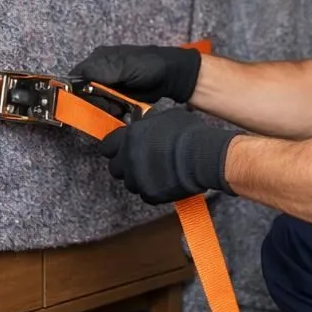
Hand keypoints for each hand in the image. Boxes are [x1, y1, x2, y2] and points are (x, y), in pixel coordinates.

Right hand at [69, 44, 201, 104]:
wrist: (171, 76)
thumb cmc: (149, 66)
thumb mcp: (126, 66)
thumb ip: (104, 71)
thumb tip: (79, 75)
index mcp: (99, 58)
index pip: (77, 76)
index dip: (77, 90)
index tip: (86, 102)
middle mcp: (100, 70)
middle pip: (85, 91)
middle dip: (96, 101)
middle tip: (111, 105)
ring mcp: (110, 84)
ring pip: (96, 101)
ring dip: (106, 107)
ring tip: (119, 108)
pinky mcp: (118, 95)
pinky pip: (108, 105)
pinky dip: (113, 110)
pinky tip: (122, 110)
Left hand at [96, 107, 236, 204]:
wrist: (204, 156)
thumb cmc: (189, 133)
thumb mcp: (166, 117)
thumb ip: (149, 122)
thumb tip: (145, 121)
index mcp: (131, 137)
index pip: (106, 146)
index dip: (114, 148)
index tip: (121, 149)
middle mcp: (130, 158)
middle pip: (115, 168)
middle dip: (125, 165)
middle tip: (139, 161)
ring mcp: (138, 178)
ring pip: (129, 183)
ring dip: (138, 178)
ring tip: (155, 172)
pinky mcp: (150, 194)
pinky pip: (145, 194)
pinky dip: (152, 190)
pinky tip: (165, 181)